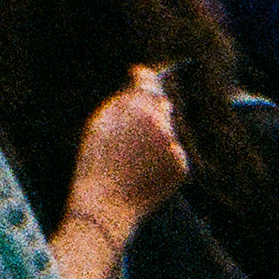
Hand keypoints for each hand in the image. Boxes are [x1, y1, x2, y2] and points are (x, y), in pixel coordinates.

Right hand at [68, 64, 188, 232]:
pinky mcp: (182, 166)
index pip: (149, 83)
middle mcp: (161, 123)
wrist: (107, 204)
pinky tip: (144, 173)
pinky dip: (162, 160)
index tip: (140, 74)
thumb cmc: (96, 162)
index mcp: (138, 108)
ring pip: (168, 133)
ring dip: (155, 139)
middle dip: (149, 114)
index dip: (145, 77)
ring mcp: (174, 145)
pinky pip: (173, 154)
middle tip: (128, 137)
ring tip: (132, 160)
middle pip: (161, 107)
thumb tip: (143, 84)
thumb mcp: (100, 122)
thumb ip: (123, 100)